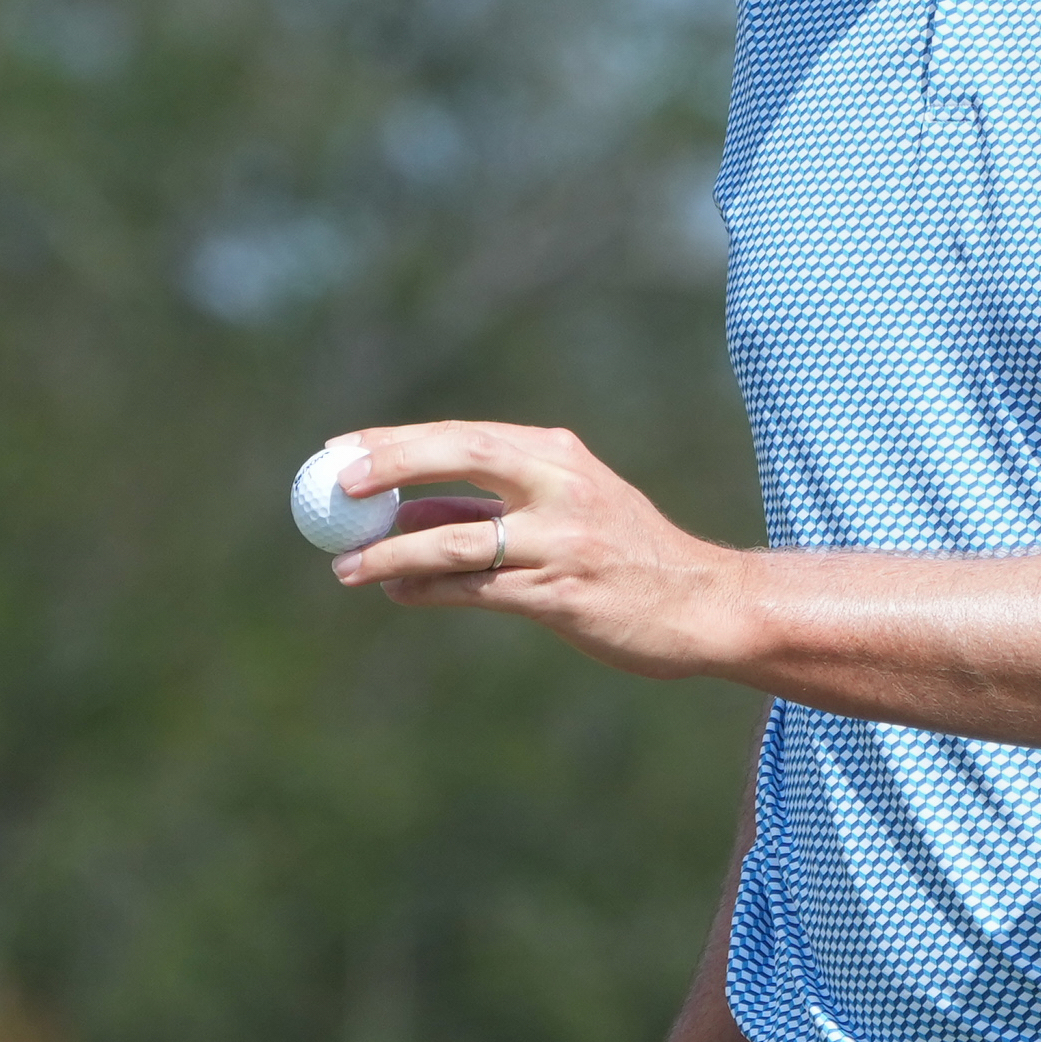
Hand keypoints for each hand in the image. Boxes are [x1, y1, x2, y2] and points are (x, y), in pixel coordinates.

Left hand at [326, 421, 748, 679]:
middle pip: (461, 454)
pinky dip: (430, 589)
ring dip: (392, 552)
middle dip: (392, 466)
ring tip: (344, 568)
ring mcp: (563, 539)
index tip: (343, 453)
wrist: (704, 606)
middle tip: (336, 487)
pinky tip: (396, 592)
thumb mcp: (564, 513)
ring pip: (458, 536)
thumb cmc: (628, 558)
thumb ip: (489, 509)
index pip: (465, 435)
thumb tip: (407, 512)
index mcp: (559, 457)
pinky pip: (478, 588)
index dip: (398, 443)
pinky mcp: (563, 592)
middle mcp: (562, 486)